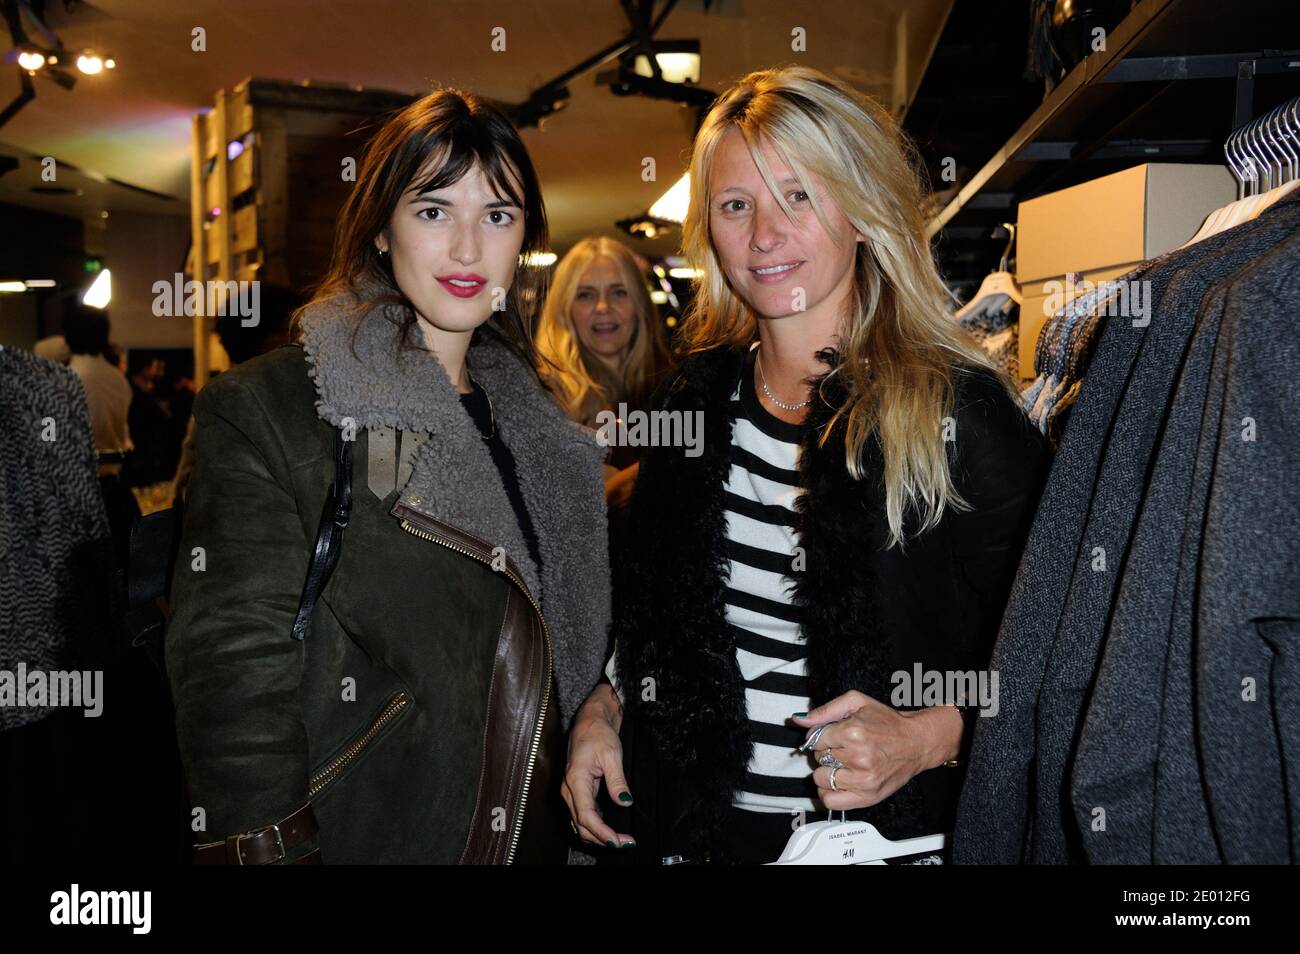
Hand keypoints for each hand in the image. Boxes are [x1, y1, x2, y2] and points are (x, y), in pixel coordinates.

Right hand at [561, 683, 635, 849]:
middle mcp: (568, 789)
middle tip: (626, 843)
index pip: (586, 816)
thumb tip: (625, 803)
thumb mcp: (612, 755)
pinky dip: (594, 827)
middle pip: (581, 825)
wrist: (589, 720)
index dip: (602, 832)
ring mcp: (570, 791)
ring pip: (580, 823)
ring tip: (620, 840)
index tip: (618, 841)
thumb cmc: (598, 733)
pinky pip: (581, 815)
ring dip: (598, 835)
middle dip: (602, 838)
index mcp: (575, 780)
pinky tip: (608, 831)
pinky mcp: (576, 791)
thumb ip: (617, 781)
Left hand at [791, 691, 961, 810]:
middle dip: (826, 752)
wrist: (917, 742)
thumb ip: (824, 711)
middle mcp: (857, 757)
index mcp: (852, 732)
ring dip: (827, 771)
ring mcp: (863, 780)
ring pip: (821, 779)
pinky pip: (831, 801)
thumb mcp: (856, 702)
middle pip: (818, 758)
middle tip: (843, 748)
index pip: (815, 739)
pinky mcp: (868, 796)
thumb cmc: (887, 721)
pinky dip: (829, 792)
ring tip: (842, 764)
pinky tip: (838, 781)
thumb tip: (799, 721)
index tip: (834, 735)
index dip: (822, 736)